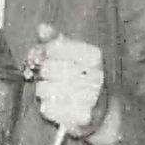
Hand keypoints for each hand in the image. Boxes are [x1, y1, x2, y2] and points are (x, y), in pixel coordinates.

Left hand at [28, 23, 109, 139]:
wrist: (102, 112)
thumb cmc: (83, 78)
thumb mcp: (74, 55)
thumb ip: (56, 40)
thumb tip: (42, 27)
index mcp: (94, 56)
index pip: (55, 47)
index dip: (45, 52)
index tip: (47, 56)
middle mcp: (95, 75)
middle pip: (46, 68)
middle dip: (43, 73)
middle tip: (52, 77)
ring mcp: (89, 97)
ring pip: (43, 89)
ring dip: (44, 91)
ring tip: (56, 92)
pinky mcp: (81, 117)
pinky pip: (47, 108)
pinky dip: (48, 108)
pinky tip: (58, 106)